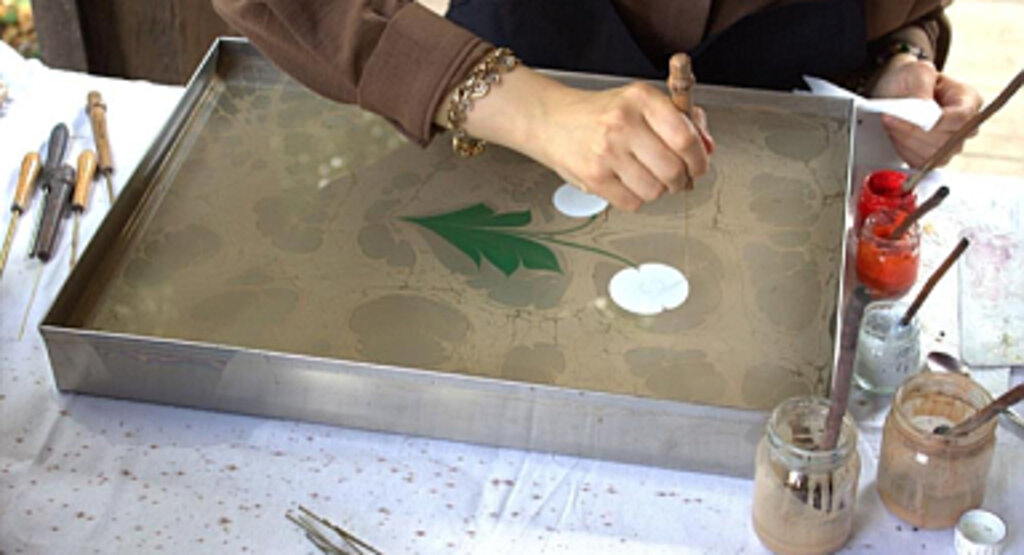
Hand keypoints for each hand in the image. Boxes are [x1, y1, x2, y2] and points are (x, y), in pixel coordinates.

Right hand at [527, 81, 713, 209]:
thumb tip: (707, 148)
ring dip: (658, 189)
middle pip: (673, 169)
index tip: (700, 165)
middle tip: (676, 177)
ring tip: (647, 176)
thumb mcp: (642, 104)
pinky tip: (627, 182)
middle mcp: (623, 124)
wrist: (552, 121)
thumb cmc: (602, 113)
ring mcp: (606, 152)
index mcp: (641, 99)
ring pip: (655, 190)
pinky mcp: (593, 177)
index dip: (700, 158)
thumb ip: (681, 121)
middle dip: (681, 180)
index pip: (685, 138)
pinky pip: (633, 202)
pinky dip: (636, 197)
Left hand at [870, 54, 982, 167]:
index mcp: (969, 100)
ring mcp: (952, 144)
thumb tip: (922, 107)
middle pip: (946, 141)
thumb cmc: (910, 79)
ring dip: (906, 142)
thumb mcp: (916, 71)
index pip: (959, 119)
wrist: (898, 90)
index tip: (904, 116)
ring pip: (933, 156)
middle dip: (912, 132)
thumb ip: (922, 86)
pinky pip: (922, 163)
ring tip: (891, 125)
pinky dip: (904, 152)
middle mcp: (966, 125)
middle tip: (889, 118)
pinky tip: (896, 137)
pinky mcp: (935, 157)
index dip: (931, 122)